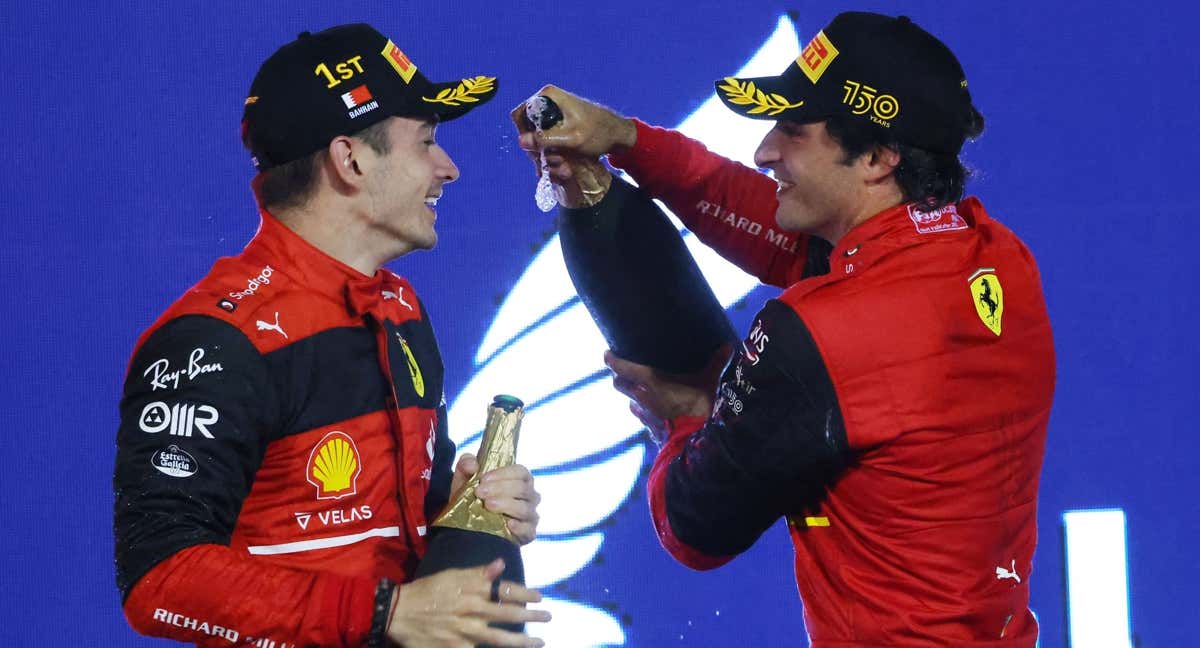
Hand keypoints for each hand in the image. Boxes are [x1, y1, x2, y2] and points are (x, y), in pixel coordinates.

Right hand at [386, 558, 550, 646]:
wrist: (399, 612)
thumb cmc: (428, 591)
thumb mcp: (452, 575)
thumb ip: (478, 573)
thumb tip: (501, 564)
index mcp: (473, 590)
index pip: (507, 590)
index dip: (526, 593)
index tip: (540, 596)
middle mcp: (473, 611)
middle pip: (509, 615)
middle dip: (532, 616)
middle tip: (548, 617)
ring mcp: (466, 632)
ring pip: (500, 638)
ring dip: (523, 641)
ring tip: (539, 642)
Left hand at [450, 454, 541, 544]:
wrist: (466, 525)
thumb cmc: (472, 497)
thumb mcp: (465, 479)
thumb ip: (466, 465)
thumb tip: (472, 465)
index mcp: (520, 479)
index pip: (520, 472)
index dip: (503, 474)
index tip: (483, 478)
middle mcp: (529, 496)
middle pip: (523, 489)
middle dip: (501, 488)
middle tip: (480, 492)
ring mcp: (529, 516)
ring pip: (525, 508)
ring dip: (506, 505)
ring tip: (488, 505)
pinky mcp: (527, 534)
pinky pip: (528, 530)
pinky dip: (520, 527)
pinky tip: (508, 524)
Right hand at [510, 85, 636, 172]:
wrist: (619, 135)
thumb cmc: (599, 133)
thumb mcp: (572, 139)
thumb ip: (546, 140)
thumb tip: (521, 141)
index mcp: (548, 97)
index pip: (520, 115)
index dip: (523, 135)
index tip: (535, 152)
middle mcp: (548, 102)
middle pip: (528, 130)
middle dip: (539, 152)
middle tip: (552, 166)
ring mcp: (553, 115)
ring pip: (539, 140)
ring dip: (548, 157)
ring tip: (564, 170)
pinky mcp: (559, 126)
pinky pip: (548, 142)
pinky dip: (554, 156)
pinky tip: (564, 169)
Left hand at [604, 345, 731, 444]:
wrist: (696, 444)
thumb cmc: (700, 407)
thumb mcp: (710, 382)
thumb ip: (717, 363)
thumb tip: (728, 346)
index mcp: (649, 380)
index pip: (620, 367)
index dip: (611, 360)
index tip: (607, 354)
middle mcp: (640, 397)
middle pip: (619, 384)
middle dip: (619, 377)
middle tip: (624, 370)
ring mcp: (644, 415)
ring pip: (629, 402)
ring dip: (632, 396)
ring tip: (641, 391)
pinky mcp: (650, 430)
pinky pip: (641, 417)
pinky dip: (643, 411)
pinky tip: (653, 411)